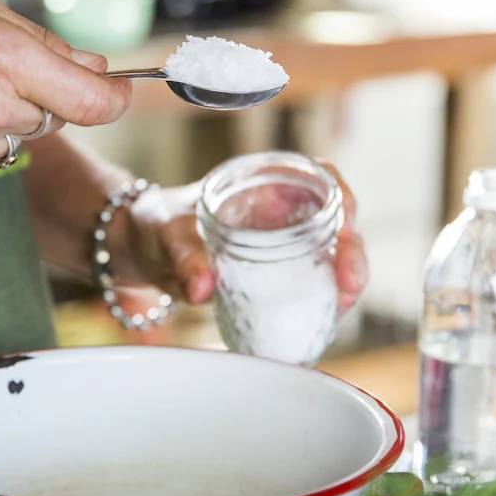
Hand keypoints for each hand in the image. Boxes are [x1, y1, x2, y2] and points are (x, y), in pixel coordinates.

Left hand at [110, 162, 368, 311]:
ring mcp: (283, 245)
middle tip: (349, 281)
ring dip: (344, 279)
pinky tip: (325, 319)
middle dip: (352, 250)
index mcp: (264, 183)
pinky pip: (310, 285)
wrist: (143, 253)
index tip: (345, 223)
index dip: (342, 195)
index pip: (320, 176)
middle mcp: (282, 211)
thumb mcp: (170, 235)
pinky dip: (323, 300)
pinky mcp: (276, 277)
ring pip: (330, 256)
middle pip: (336, 222)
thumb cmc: (159, 225)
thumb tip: (202, 289)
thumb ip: (185, 258)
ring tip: (343, 303)